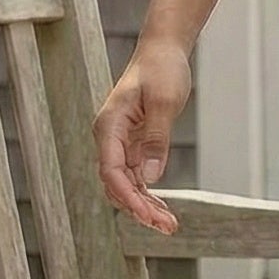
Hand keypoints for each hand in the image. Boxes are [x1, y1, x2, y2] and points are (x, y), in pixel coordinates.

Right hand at [93, 39, 190, 234]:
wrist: (163, 51)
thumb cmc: (162, 70)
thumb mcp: (165, 102)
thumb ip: (157, 139)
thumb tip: (151, 177)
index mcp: (109, 126)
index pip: (111, 172)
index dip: (128, 197)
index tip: (148, 216)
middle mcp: (109, 138)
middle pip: (117, 184)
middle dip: (139, 209)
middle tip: (167, 227)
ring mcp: (120, 143)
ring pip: (127, 184)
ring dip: (145, 205)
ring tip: (169, 225)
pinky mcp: (133, 144)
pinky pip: (136, 176)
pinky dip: (148, 193)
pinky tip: (163, 209)